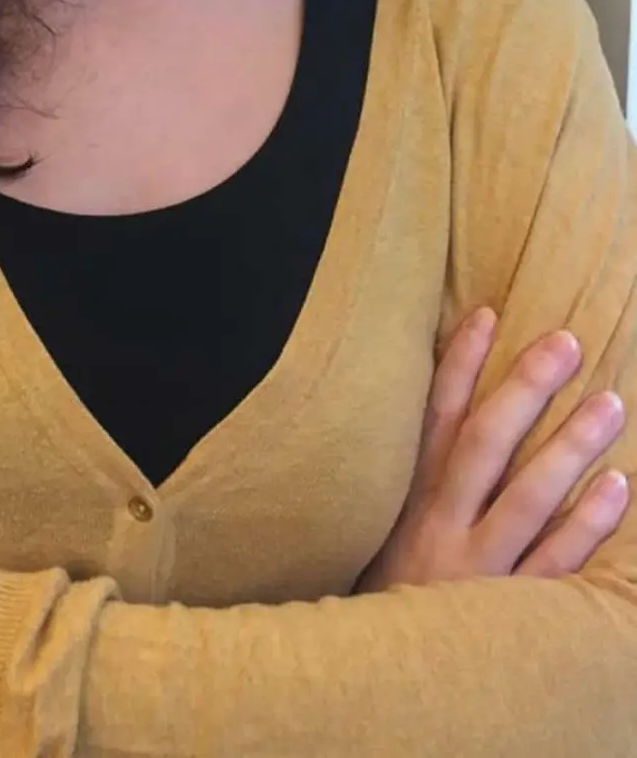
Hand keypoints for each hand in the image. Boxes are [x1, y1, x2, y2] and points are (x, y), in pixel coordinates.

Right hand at [359, 307, 628, 590]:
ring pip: (526, 500)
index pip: (434, 419)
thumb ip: (423, 479)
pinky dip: (587, 527)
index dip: (458, 365)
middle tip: (566, 344)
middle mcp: (440, 528)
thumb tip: (454, 412)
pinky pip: (554, 566)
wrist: (386, 686)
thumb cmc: (398, 596)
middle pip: (483, 446)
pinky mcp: (509, 617)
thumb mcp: (391, 532)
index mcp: (410, 502)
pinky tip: (618, 489)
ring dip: (569, 448)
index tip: (487, 314)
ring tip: (611, 405)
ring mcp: (476, 572)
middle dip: (524, 391)